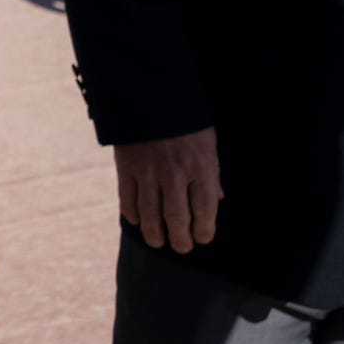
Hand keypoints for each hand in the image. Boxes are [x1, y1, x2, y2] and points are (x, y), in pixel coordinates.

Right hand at [114, 127, 222, 252]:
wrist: (150, 95)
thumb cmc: (186, 121)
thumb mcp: (208, 142)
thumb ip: (212, 173)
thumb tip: (217, 200)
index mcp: (201, 165)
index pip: (205, 209)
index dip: (205, 230)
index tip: (203, 239)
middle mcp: (175, 172)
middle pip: (177, 218)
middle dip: (181, 239)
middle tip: (182, 248)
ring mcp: (148, 171)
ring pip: (150, 214)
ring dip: (154, 234)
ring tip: (158, 242)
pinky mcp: (126, 167)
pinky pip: (128, 199)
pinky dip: (132, 214)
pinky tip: (138, 221)